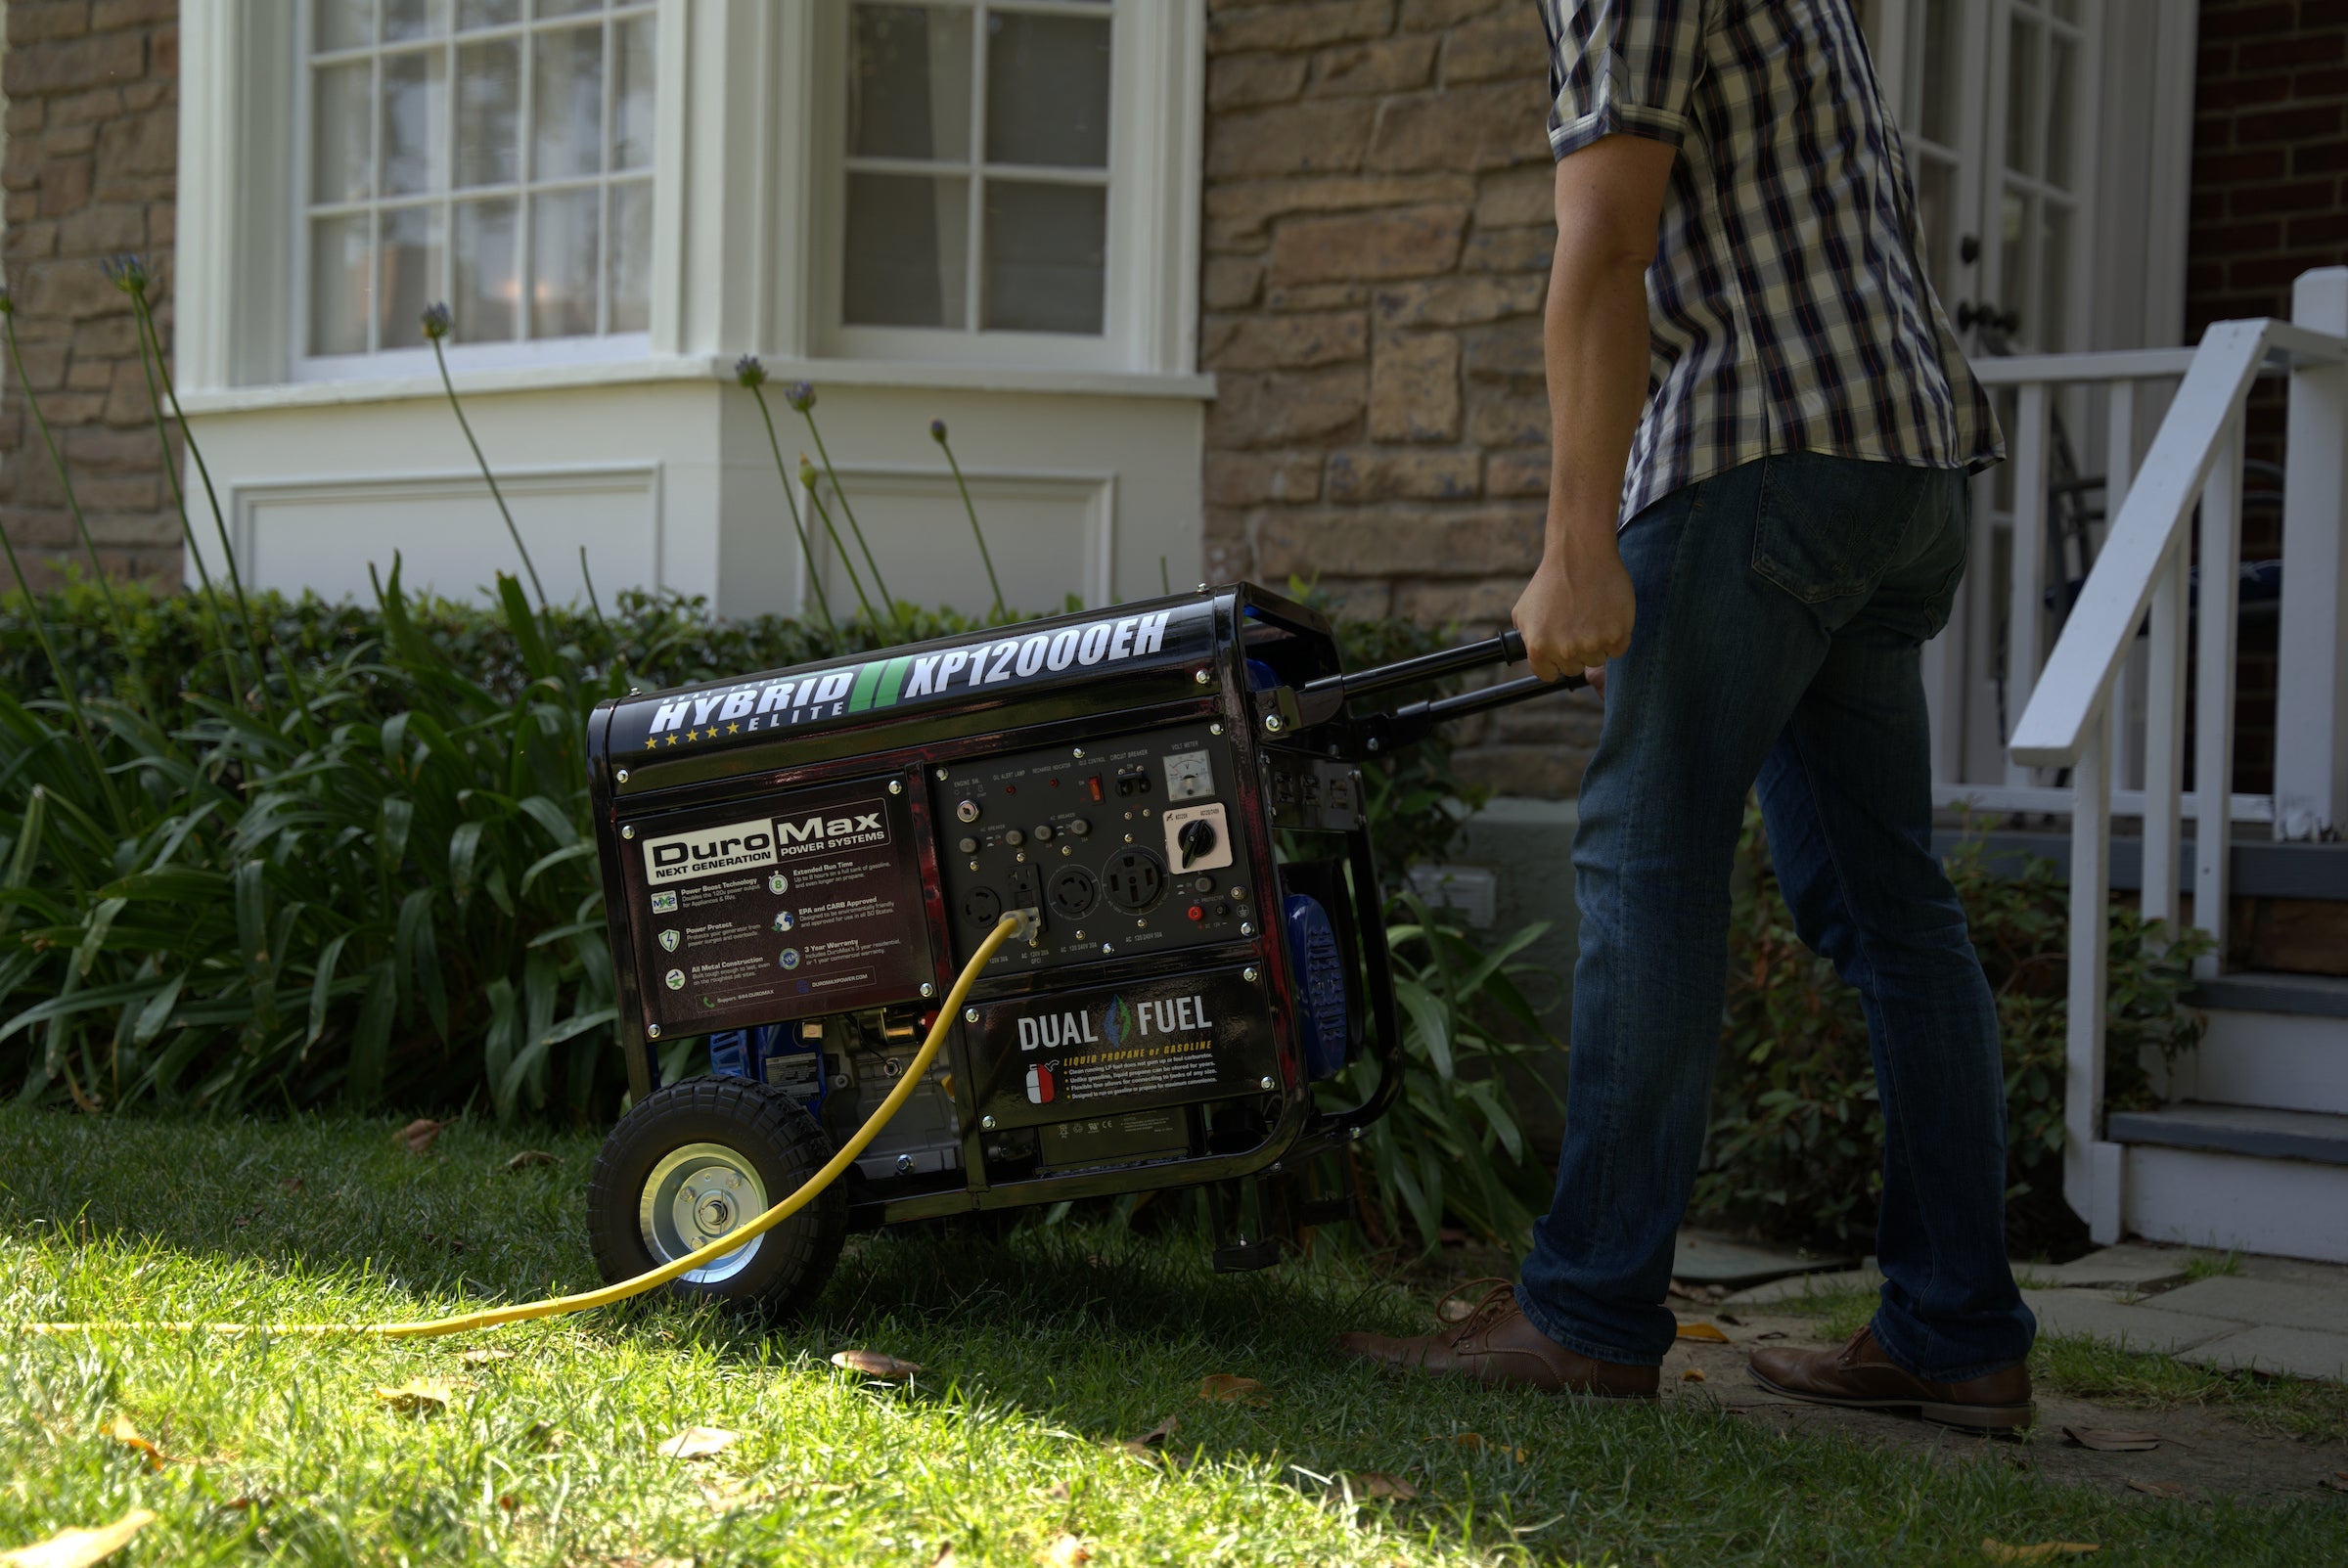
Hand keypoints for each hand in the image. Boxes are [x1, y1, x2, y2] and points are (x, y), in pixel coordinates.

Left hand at [1511, 544, 1633, 686]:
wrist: (1580, 555)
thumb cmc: (1551, 580)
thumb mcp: (1523, 612)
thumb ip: (1527, 639)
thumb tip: (1534, 656)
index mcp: (1539, 647)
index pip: (1549, 674)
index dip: (1555, 661)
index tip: (1561, 649)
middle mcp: (1565, 650)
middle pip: (1575, 668)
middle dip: (1576, 651)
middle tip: (1579, 625)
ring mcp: (1592, 644)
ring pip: (1597, 659)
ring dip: (1597, 644)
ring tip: (1593, 617)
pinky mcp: (1617, 635)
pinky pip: (1618, 649)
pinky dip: (1616, 636)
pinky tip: (1607, 615)